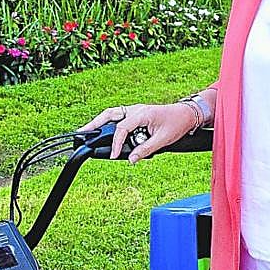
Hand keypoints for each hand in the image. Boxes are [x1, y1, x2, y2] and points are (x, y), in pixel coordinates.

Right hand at [76, 103, 195, 162]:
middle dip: (94, 124)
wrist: (189, 114)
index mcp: (141, 113)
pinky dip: (110, 124)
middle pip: (109, 114)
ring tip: (87, 132)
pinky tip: (105, 132)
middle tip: (81, 134)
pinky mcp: (137, 115)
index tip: (112, 155)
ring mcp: (135, 110)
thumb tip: (130, 160)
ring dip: (100, 122)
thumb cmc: (178, 124)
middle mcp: (136, 109)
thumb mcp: (163, 140)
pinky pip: (120, 118)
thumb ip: (145, 150)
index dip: (115, 143)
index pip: (121, 128)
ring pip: (112, 114)